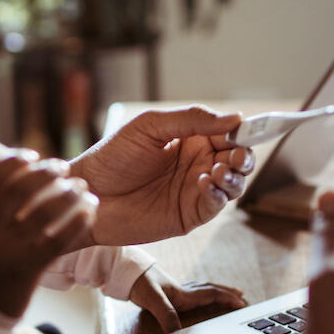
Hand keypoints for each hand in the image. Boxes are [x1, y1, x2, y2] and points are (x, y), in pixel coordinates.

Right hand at [0, 155, 94, 316]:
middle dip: (44, 172)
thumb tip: (12, 179)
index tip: (32, 155)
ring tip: (81, 187)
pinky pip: (59, 239)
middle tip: (62, 167)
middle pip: (20, 189)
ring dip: (67, 194)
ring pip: (43, 212)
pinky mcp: (30, 268)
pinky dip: (78, 222)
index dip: (14, 161)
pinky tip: (90, 211)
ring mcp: (10, 250)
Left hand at [68, 106, 253, 245]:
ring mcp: (194, 191)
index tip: (245, 129)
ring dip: (234, 176)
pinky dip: (217, 195)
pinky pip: (215, 205)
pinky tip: (204, 183)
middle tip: (236, 154)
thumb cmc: (113, 157)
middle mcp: (197, 164)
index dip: (241, 131)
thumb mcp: (150, 127)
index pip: (228, 133)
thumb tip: (234, 118)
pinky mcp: (188, 215)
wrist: (88, 194)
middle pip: (237, 159)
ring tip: (218, 170)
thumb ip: (191, 119)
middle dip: (244, 156)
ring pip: (233, 183)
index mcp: (190, 139)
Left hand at [128, 265, 245, 333]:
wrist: (125, 273)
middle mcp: (184, 290)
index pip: (211, 294)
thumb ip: (166, 316)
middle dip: (228, 294)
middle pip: (212, 290)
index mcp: (184, 294)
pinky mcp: (169, 292)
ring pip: (204, 289)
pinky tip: (200, 297)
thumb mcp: (152, 300)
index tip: (242, 303)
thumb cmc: (139, 283)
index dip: (227, 298)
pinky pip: (194, 291)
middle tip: (243, 298)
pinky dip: (203, 293)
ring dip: (218, 292)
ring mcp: (177, 290)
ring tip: (229, 294)